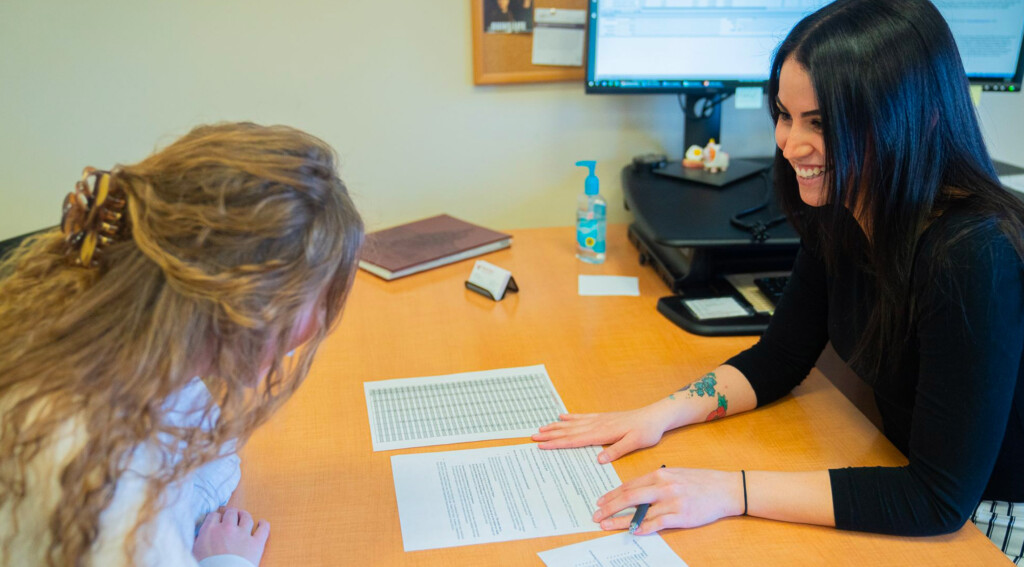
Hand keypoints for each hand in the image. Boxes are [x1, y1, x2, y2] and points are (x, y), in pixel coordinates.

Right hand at [193, 507, 269, 565]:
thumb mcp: (194, 553)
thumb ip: (197, 541)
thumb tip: (198, 537)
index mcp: (210, 531)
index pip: (213, 515)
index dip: (216, 517)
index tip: (217, 521)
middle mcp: (227, 528)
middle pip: (231, 513)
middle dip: (230, 515)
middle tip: (230, 518)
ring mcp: (243, 535)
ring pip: (246, 517)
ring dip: (244, 516)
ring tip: (243, 517)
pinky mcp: (256, 543)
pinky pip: (263, 529)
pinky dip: (264, 524)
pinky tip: (262, 523)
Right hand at [531, 404, 675, 463]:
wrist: (655, 416)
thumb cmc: (647, 430)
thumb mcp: (636, 443)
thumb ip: (617, 450)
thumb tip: (599, 459)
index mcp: (603, 433)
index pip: (575, 440)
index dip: (557, 442)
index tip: (543, 445)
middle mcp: (598, 424)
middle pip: (569, 431)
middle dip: (550, 434)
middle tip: (533, 437)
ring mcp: (599, 420)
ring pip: (573, 424)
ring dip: (556, 426)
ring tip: (541, 428)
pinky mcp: (603, 418)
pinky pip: (582, 417)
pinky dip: (570, 418)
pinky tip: (562, 417)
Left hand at [593, 467, 743, 533]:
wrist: (725, 489)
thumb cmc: (700, 481)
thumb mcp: (675, 474)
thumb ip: (655, 482)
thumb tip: (634, 491)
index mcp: (660, 474)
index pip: (629, 485)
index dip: (612, 495)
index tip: (600, 502)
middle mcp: (663, 486)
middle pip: (629, 497)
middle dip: (609, 507)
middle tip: (596, 515)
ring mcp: (672, 501)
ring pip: (640, 512)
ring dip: (621, 520)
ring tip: (607, 526)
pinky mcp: (682, 515)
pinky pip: (658, 523)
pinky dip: (643, 528)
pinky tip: (633, 532)